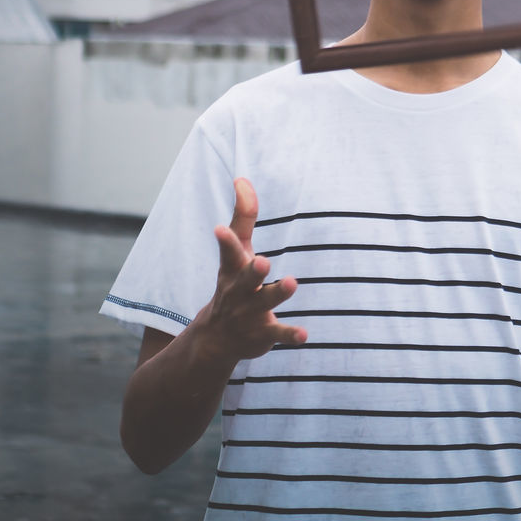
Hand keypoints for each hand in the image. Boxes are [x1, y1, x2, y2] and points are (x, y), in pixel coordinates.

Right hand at [203, 177, 306, 362]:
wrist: (216, 340)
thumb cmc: (232, 283)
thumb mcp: (235, 251)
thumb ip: (243, 216)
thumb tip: (242, 179)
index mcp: (231, 269)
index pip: (228, 252)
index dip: (225, 241)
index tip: (219, 229)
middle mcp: (238, 291)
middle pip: (245, 279)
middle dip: (253, 271)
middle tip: (264, 260)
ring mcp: (249, 314)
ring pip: (263, 303)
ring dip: (277, 293)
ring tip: (292, 282)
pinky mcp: (263, 334)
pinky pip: (277, 334)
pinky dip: (290, 334)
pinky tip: (304, 335)